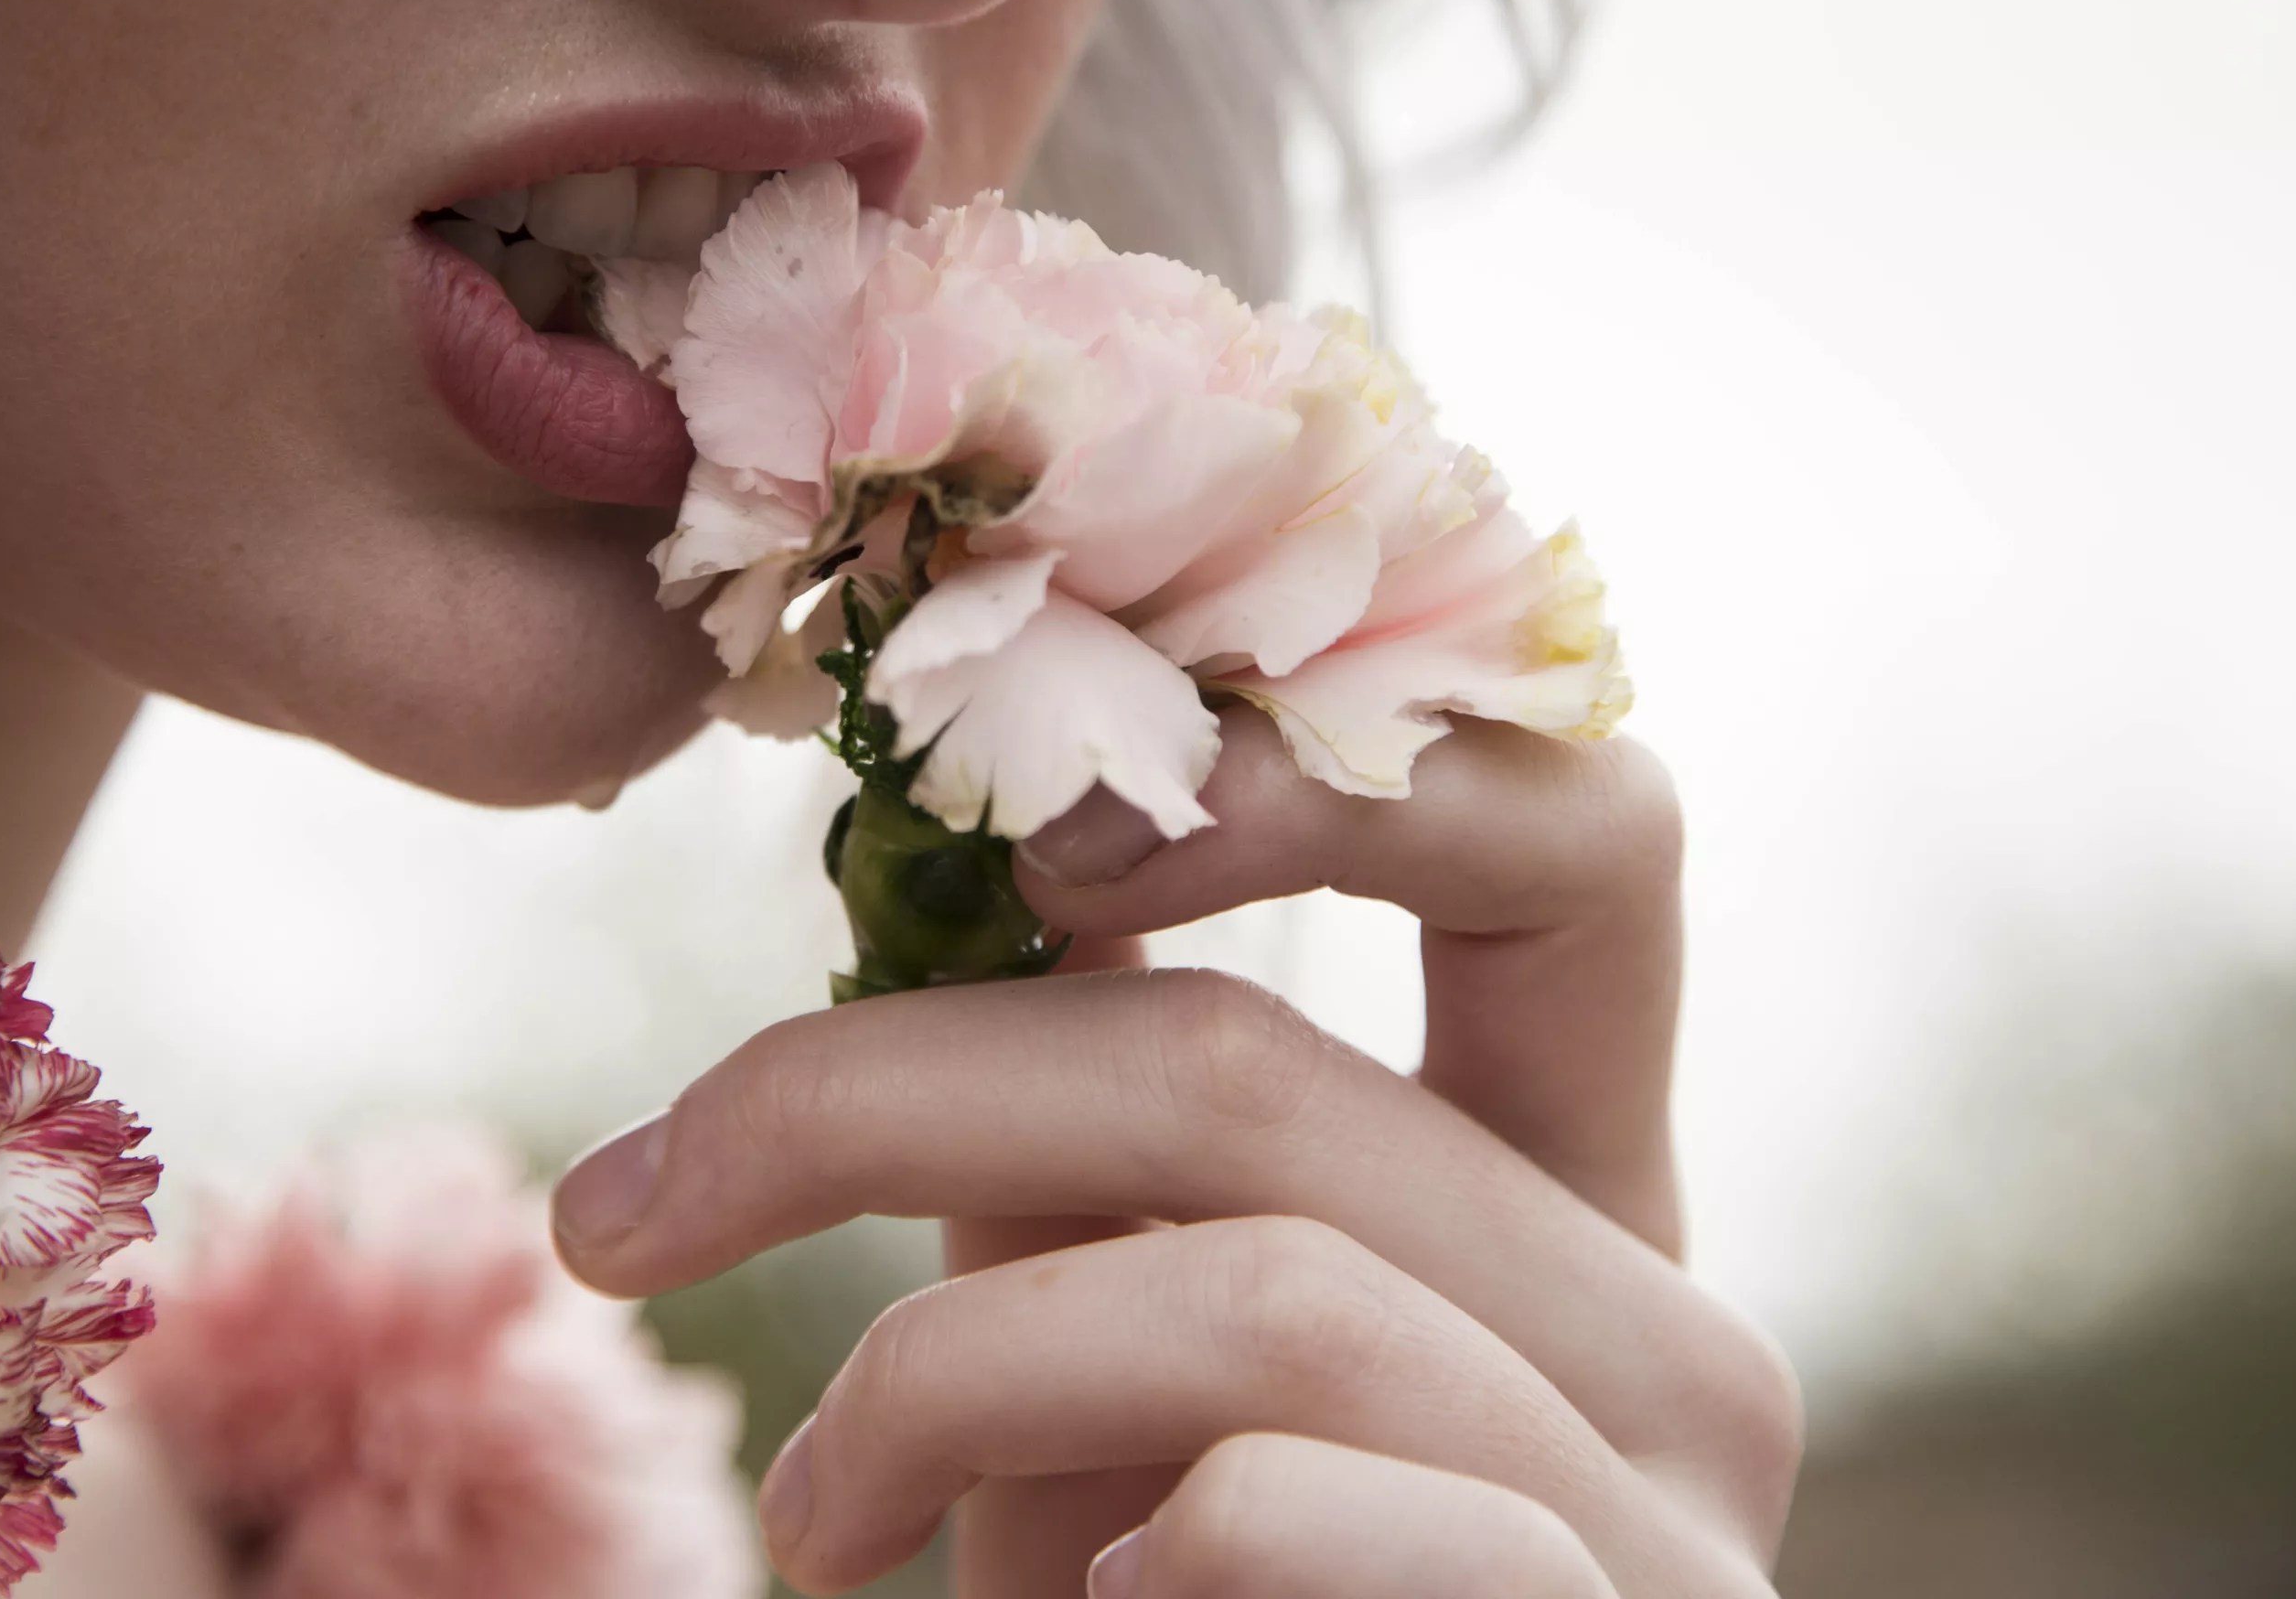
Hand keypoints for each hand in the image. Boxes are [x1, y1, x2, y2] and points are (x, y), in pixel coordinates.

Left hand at [552, 709, 1799, 1595]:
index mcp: (1573, 1211)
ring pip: (1257, 1290)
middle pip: (1254, 1064)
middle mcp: (1668, 1332)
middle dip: (868, 1102)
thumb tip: (927, 884)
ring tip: (813, 1515)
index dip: (1312, 772)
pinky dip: (1115, 1533)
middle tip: (627, 1207)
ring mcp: (1668, 1515)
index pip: (1572, 841)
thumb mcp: (1114, 1361)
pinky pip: (1289, 1500)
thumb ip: (1082, 1151)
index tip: (1013, 832)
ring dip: (937, 1380)